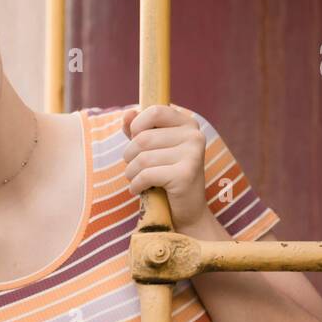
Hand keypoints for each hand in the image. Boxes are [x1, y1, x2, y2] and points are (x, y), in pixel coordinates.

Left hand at [119, 104, 210, 231]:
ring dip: (131, 172)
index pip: (155, 110)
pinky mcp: (186, 174)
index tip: (135, 141)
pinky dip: (136, 185)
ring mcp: (193, 155)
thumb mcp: (152, 149)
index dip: (137, 126)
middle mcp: (194, 136)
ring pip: (143, 158)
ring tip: (135, 179)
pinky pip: (146, 175)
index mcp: (188, 124)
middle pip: (143, 138)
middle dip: (129, 156)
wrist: (187, 211)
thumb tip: (127, 113)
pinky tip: (138, 190)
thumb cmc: (166, 176)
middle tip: (132, 168)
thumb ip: (138, 130)